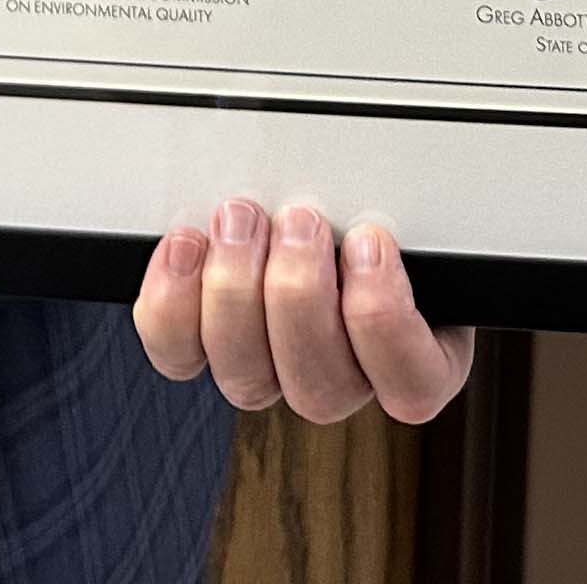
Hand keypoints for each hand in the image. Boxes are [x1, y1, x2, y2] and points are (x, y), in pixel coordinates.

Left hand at [132, 198, 472, 425]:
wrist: (318, 198)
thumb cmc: (368, 207)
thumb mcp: (408, 209)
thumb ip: (409, 215)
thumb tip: (388, 199)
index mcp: (408, 356)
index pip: (411, 384)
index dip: (384, 320)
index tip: (368, 241)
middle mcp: (339, 376)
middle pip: (322, 388)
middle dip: (300, 295)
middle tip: (299, 221)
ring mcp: (270, 369)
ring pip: (248, 377)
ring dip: (237, 293)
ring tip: (240, 222)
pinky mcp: (207, 346)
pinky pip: (180, 353)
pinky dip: (174, 303)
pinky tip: (186, 246)